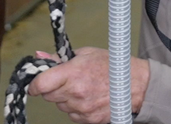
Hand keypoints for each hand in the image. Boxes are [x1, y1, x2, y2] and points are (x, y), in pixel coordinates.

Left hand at [28, 47, 148, 123]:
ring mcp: (82, 109)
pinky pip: (72, 115)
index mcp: (73, 73)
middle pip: (49, 96)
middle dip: (53, 88)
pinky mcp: (89, 120)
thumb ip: (60, 58)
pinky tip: (89, 98)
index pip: (41, 84)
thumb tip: (39, 57)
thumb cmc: (112, 66)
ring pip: (61, 106)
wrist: (136, 85)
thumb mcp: (85, 54)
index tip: (34, 84)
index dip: (34, 84)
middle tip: (66, 80)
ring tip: (82, 87)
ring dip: (66, 98)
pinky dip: (76, 108)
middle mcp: (76, 93)